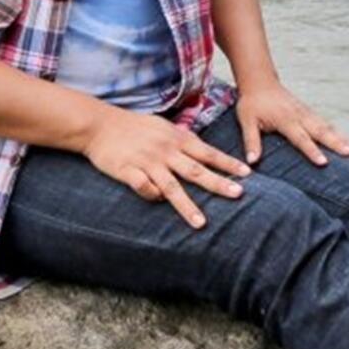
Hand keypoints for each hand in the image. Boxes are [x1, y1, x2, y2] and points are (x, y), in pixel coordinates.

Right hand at [81, 105, 252, 228]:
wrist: (100, 125)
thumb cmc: (135, 126)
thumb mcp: (164, 127)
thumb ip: (184, 141)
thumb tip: (204, 153)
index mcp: (177, 139)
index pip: (208, 153)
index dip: (228, 163)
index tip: (248, 174)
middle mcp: (165, 151)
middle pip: (196, 171)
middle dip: (218, 184)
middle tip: (238, 194)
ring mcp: (147, 162)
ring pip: (172, 187)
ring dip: (188, 206)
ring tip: (201, 223)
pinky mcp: (128, 171)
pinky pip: (143, 187)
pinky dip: (151, 195)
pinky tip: (157, 202)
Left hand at [234, 80, 348, 166]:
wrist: (260, 81)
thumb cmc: (252, 102)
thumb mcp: (246, 121)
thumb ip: (251, 141)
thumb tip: (252, 162)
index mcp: (285, 119)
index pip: (300, 138)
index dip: (312, 150)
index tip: (324, 162)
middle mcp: (300, 116)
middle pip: (322, 131)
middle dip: (338, 143)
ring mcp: (307, 113)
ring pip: (328, 127)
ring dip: (343, 138)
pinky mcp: (309, 112)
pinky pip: (327, 124)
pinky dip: (339, 133)